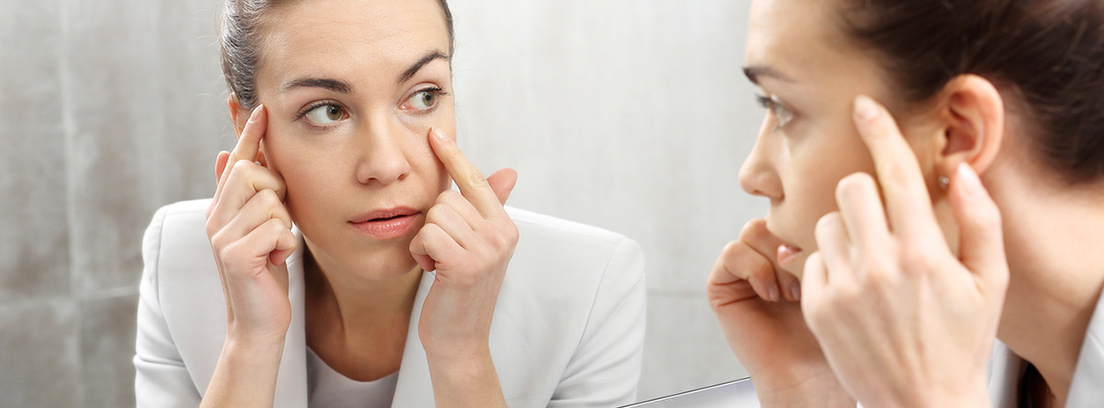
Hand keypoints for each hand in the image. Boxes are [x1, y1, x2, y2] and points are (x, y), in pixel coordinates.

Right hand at [205, 105, 295, 345]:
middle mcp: (215, 217)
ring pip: (270, 201)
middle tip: (279, 222)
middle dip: (277, 191)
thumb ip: (249, 196)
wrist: (259, 321)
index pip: (236, 160)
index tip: (259, 106)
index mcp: (222, 208)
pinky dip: (287, 245)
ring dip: (285, 225)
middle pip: (251, 171)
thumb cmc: (266, 273)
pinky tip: (277, 262)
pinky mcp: (235, 256)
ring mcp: (221, 237)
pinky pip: (276, 228)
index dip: (249, 133)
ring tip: (276, 248)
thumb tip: (227, 153)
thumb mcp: (260, 228)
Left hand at [410, 128, 517, 358]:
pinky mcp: (464, 265)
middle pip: (447, 199)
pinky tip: (433, 273)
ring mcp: (486, 250)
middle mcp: (501, 235)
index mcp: (505, 227)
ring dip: (426, 242)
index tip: (434, 132)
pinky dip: (421, 254)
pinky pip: (427, 235)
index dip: (453, 157)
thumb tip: (509, 172)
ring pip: (434, 216)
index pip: (476, 181)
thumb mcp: (477, 247)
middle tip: (443, 254)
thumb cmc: (461, 293)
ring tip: (439, 264)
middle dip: (434, 224)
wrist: (459, 340)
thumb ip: (489, 209)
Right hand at [708, 220, 854, 406]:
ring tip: (793, 291)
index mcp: (796, 245)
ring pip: (754, 230)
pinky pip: (733, 252)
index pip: (798, 210)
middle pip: (775, 215)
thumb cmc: (832, 329)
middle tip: (812, 276)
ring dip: (776, 259)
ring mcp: (744, 267)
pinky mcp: (721, 283)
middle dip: (795, 244)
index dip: (813, 226)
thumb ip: (829, 235)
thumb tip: (829, 197)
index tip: (831, 258)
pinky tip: (771, 294)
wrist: (809, 372)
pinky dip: (754, 269)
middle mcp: (768, 253)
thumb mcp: (841, 272)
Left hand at [801, 96, 1007, 406]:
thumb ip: (981, 221)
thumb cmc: (958, 341)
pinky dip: (831, 263)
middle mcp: (878, 266)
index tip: (865, 107)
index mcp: (923, 254)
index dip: (881, 132)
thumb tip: (960, 171)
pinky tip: (855, 289)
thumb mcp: (988, 282)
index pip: (897, 174)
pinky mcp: (817, 305)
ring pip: (827, 222)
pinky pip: (814, 257)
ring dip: (847, 229)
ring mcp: (843, 287)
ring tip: (871, 262)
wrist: (920, 401)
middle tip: (881, 216)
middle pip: (851, 188)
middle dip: (865, 191)